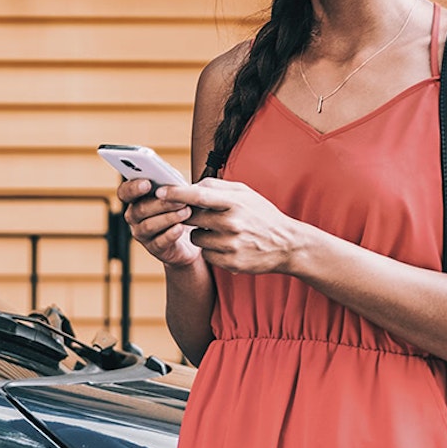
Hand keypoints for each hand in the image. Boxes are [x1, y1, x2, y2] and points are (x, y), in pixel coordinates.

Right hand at [118, 179, 202, 266]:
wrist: (191, 239)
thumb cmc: (181, 210)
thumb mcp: (178, 193)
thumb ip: (172, 183)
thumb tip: (172, 176)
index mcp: (136, 199)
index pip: (125, 192)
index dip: (132, 188)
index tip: (147, 183)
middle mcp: (134, 217)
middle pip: (140, 209)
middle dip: (161, 203)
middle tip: (180, 199)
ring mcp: (142, 234)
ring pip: (149, 226)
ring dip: (168, 217)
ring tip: (186, 212)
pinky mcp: (155, 249)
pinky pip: (159, 242)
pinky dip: (170, 234)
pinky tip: (180, 228)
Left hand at [154, 178, 302, 274]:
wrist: (287, 245)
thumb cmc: (262, 215)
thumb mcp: (246, 194)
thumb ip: (217, 187)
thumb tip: (190, 185)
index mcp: (235, 203)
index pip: (198, 195)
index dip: (176, 193)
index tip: (160, 191)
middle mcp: (232, 223)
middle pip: (191, 217)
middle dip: (188, 215)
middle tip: (196, 214)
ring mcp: (231, 245)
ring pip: (195, 238)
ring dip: (200, 234)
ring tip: (218, 231)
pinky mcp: (230, 263)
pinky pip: (205, 254)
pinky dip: (210, 249)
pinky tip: (225, 245)